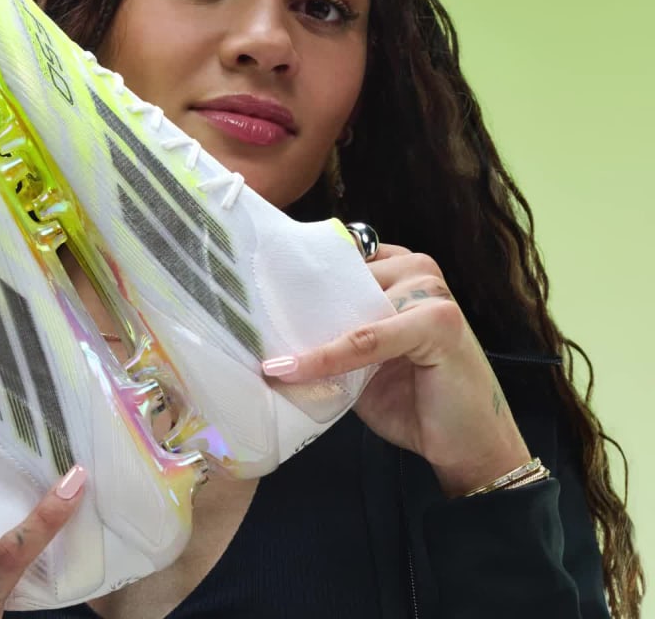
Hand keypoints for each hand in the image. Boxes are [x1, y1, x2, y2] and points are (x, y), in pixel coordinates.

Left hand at [262, 243, 530, 495]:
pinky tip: (289, 369)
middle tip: (240, 322)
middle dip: (289, 303)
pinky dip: (326, 356)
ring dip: (302, 329)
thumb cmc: (412, 400)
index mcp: (398, 270)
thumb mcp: (358, 362)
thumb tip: (266, 332)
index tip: (240, 291)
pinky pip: (366, 337)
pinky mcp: (438, 322)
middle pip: (337, 276)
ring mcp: (431, 292)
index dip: (289, 276)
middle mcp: (416, 270)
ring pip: (347, 304)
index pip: (335, 258)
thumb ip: (328, 335)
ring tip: (258, 348)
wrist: (464, 446)